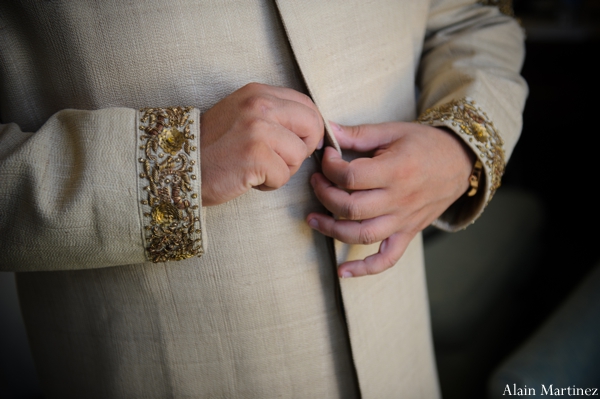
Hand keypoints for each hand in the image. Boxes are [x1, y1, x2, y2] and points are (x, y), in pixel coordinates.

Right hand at [200, 83, 323, 205]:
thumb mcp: (243, 116)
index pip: (307, 105)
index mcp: (258, 93)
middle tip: (280, 160)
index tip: (296, 144)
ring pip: (299, 154)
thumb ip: (275, 116)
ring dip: (283, 169)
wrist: (178, 165)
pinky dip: (269, 184)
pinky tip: (248, 178)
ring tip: (256, 168)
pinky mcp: (256, 156)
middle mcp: (260, 105)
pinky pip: (284, 176)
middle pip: (312, 126)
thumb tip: (313, 131)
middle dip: (302, 149)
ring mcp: (258, 130)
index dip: (309, 129)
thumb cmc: (213, 147)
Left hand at [307, 121, 474, 276]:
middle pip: (351, 208)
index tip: (327, 158)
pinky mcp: (408, 233)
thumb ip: (358, 134)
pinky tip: (343, 271)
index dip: (329, 167)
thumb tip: (326, 130)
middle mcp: (400, 199)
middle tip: (317, 182)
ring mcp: (404, 220)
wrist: (461, 162)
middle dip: (324, 195)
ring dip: (332, 230)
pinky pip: (387, 259)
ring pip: (362, 235)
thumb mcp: (393, 131)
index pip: (350, 177)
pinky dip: (365, 269)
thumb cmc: (425, 144)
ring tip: (314, 219)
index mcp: (396, 170)